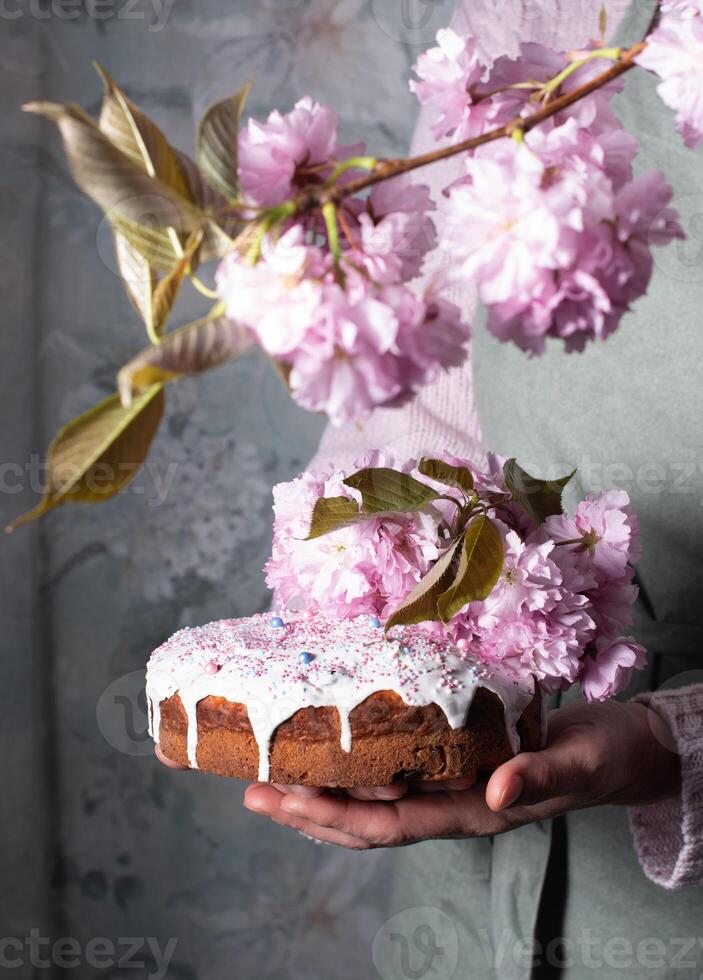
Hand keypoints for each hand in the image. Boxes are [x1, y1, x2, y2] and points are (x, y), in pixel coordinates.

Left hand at [238, 700, 680, 848]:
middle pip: (366, 821)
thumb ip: (539, 777)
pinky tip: (331, 754)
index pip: (390, 824)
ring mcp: (449, 788)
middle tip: (255, 790)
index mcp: (473, 814)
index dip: (336, 815)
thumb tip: (494, 792)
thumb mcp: (579, 765)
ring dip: (320, 795)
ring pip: (373, 803)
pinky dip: (356, 770)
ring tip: (271, 779)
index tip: (288, 798)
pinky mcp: (454, 762)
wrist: (621, 750)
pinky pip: (395, 774)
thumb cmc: (602, 758)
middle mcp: (451, 806)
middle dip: (308, 810)